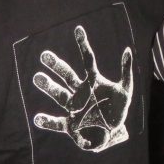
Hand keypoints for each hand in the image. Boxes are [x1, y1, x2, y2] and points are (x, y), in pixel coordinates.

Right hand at [33, 25, 133, 151]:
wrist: (112, 133)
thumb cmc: (117, 110)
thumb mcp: (126, 90)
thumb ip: (126, 71)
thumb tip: (127, 50)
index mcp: (93, 82)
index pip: (87, 60)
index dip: (83, 45)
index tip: (78, 29)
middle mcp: (81, 92)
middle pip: (67, 75)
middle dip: (56, 66)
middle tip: (44, 55)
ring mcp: (74, 107)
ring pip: (59, 95)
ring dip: (49, 87)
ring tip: (37, 77)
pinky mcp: (71, 125)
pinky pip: (57, 123)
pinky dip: (47, 121)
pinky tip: (37, 118)